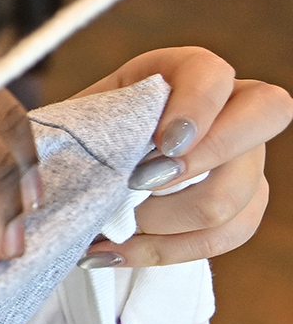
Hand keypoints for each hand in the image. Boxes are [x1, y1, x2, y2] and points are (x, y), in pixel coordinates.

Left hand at [74, 47, 288, 267]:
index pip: (213, 71)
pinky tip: (114, 252)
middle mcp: (230, 106)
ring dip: (164, 220)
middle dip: (202, 159)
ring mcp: (245, 156)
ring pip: (235, 195)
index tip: (161, 142)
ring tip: (111, 226)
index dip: (197, 105)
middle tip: (139, 183)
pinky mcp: (244, 202)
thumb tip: (59, 150)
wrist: (82, 178)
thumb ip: (82, 126)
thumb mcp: (74, 122)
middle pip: (265, 118)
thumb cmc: (78, 142)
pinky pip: (225, 236)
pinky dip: (164, 251)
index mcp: (183, 72)